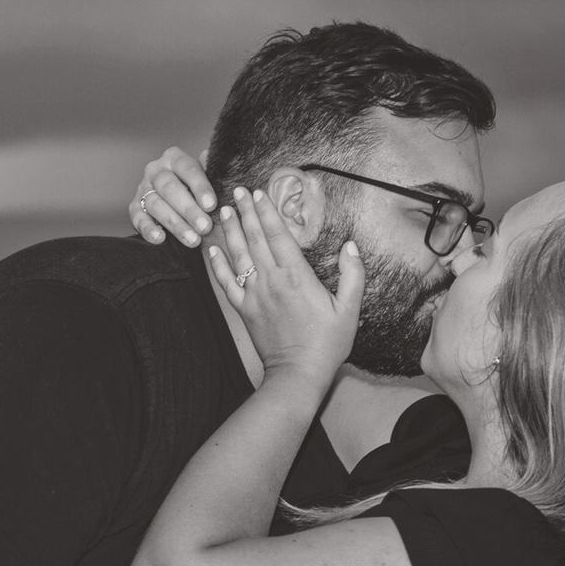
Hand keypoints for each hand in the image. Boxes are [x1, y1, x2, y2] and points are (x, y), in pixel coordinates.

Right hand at [131, 146, 216, 246]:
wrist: (180, 202)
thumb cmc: (199, 189)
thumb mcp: (208, 177)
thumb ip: (213, 171)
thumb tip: (216, 163)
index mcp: (175, 158)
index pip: (188, 169)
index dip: (200, 187)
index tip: (211, 206)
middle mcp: (155, 170)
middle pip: (170, 188)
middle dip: (189, 210)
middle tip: (205, 227)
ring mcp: (143, 188)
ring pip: (156, 205)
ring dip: (175, 224)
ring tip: (193, 240)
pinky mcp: (134, 207)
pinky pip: (138, 218)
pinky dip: (148, 229)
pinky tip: (160, 239)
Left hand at [210, 187, 363, 380]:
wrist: (297, 374)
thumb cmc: (327, 343)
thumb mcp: (349, 309)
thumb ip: (352, 275)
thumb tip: (351, 247)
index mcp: (296, 276)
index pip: (277, 235)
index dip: (267, 211)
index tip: (259, 193)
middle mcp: (271, 281)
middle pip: (254, 239)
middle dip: (245, 212)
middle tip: (237, 191)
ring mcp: (254, 295)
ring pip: (238, 256)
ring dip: (230, 231)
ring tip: (224, 210)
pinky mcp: (244, 310)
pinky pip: (226, 283)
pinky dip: (217, 265)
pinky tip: (212, 249)